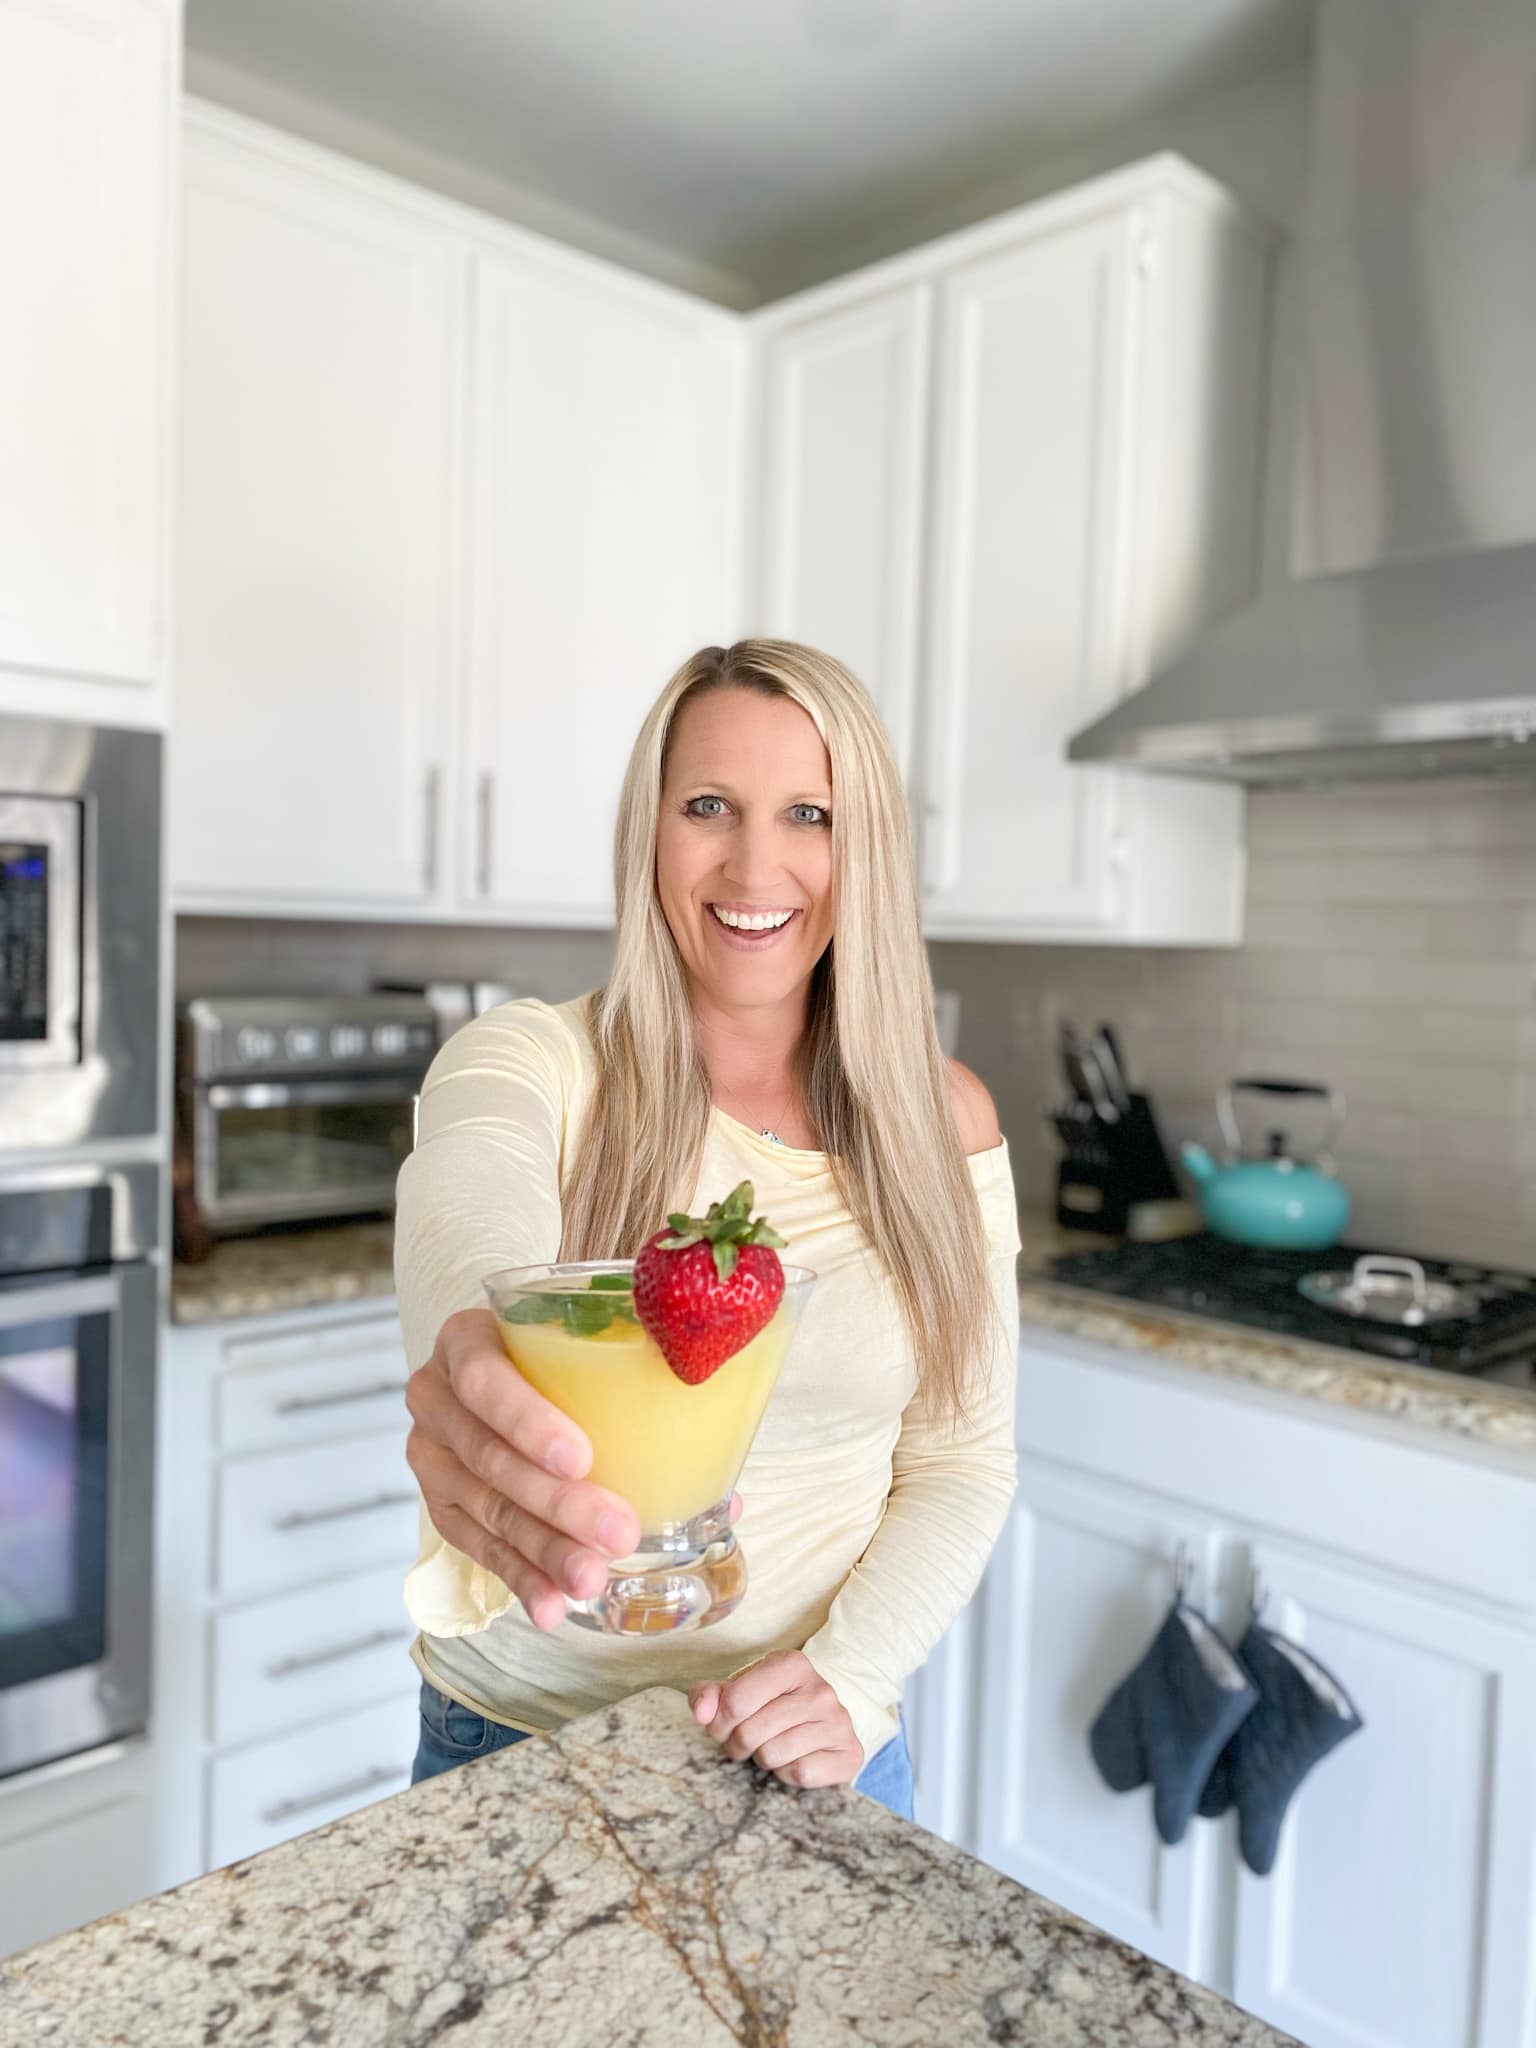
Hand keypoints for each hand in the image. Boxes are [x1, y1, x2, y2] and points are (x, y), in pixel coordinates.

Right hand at [405, 1306, 638, 1631]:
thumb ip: (642, 1391)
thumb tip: (729, 1494)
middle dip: (557, 1502)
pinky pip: (477, 1547)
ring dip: (543, 1548)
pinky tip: (551, 1605)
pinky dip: (519, 1578)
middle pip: (491, 1456)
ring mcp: (431, 1455)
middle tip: (617, 1533)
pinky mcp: (439, 1505)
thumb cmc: (559, 1359)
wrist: (497, 1379)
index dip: (529, 1421)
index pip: (483, 1380)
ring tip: (591, 1578)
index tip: (582, 1458)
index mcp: (467, 1341)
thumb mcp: (585, 1349)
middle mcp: (436, 1396)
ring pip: (487, 1508)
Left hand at [689, 1650, 862, 1789]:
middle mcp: (819, 1689)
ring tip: (769, 1746)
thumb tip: (700, 1712)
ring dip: (762, 1759)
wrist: (822, 1721)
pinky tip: (793, 1758)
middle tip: (744, 1741)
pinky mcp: (849, 1754)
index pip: (736, 1700)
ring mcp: (838, 1722)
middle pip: (751, 1732)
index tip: (721, 1726)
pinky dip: (787, 1773)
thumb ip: (710, 1695)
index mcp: (791, 1664)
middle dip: (738, 1744)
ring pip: (773, 1755)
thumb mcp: (740, 1690)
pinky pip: (799, 1774)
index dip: (718, 1722)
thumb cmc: (772, 1704)